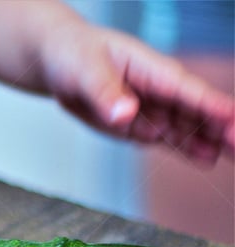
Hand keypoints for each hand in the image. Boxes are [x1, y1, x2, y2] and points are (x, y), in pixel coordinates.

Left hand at [40, 23, 234, 163]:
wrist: (60, 63)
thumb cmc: (75, 56)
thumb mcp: (85, 71)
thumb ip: (105, 93)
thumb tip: (124, 114)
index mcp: (149, 68)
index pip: (183, 89)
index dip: (208, 105)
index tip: (231, 119)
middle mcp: (157, 89)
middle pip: (195, 110)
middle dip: (219, 126)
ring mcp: (150, 109)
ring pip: (186, 127)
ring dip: (209, 141)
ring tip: (231, 155)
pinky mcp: (139, 126)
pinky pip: (166, 139)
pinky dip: (186, 149)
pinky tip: (206, 159)